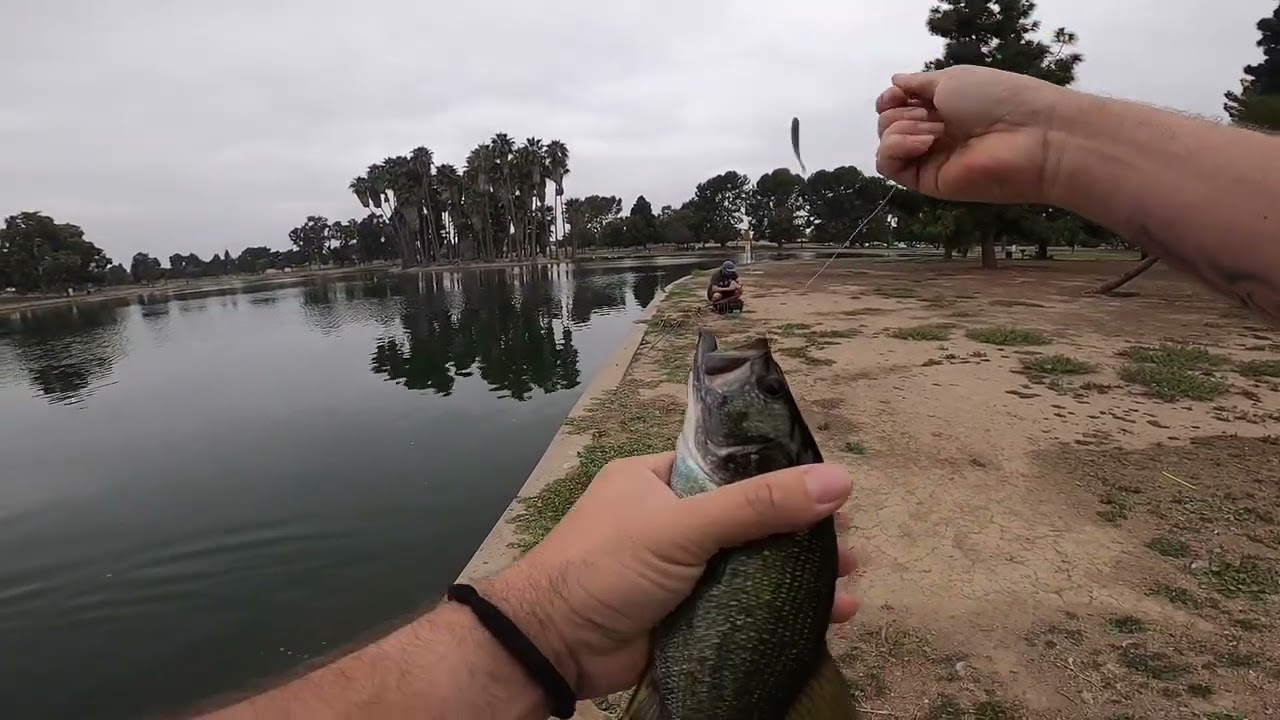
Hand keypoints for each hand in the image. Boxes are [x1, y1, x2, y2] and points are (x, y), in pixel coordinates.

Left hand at [484, 452, 857, 699]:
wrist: (553, 647)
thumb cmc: (606, 566)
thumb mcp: (683, 526)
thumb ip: (757, 505)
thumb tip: (838, 481)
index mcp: (658, 480)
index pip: (733, 468)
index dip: (783, 480)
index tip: (833, 495)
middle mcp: (672, 520)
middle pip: (752, 521)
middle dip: (803, 537)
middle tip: (851, 548)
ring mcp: (681, 572)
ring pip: (754, 568)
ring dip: (801, 577)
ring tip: (851, 589)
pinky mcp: (688, 616)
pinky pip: (744, 607)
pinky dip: (782, 612)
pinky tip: (827, 621)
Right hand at [875, 65, 1073, 204]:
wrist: (1030, 135)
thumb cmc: (997, 98)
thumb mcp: (952, 78)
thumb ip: (918, 83)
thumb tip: (894, 82)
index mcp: (942, 107)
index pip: (898, 106)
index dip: (890, 99)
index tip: (897, 94)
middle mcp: (933, 132)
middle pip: (888, 124)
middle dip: (900, 112)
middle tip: (931, 113)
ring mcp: (930, 158)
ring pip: (886, 144)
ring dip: (901, 129)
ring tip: (936, 129)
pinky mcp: (927, 181)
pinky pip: (889, 166)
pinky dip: (897, 148)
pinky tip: (925, 142)